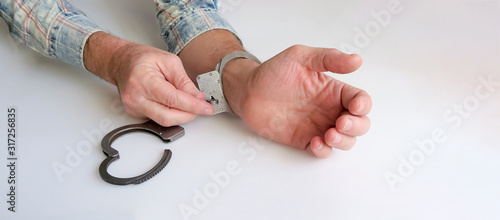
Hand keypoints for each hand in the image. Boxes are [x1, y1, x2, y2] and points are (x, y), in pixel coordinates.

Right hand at [84, 32, 213, 125]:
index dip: (193, 106)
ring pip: (163, 121)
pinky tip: (174, 104)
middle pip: (167, 117)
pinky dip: (171, 113)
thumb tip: (197, 97)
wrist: (121, 62)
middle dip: (189, 115)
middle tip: (201, 108)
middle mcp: (136, 97)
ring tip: (189, 104)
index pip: (172, 99)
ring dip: (181, 115)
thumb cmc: (142, 58)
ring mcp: (134, 107)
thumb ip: (184, 81)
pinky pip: (158, 118)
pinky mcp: (135, 113)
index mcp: (143, 80)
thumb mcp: (169, 61)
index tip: (207, 108)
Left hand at [223, 45, 371, 157]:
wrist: (247, 91)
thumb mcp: (300, 57)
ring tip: (329, 135)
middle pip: (359, 124)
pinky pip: (322, 151)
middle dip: (356, 127)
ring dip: (344, 141)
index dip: (363, 105)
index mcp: (332, 90)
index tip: (354, 107)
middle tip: (340, 123)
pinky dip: (324, 151)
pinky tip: (315, 142)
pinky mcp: (304, 140)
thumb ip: (328, 58)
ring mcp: (318, 126)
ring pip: (345, 141)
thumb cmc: (272, 72)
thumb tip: (357, 60)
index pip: (360, 99)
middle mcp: (329, 109)